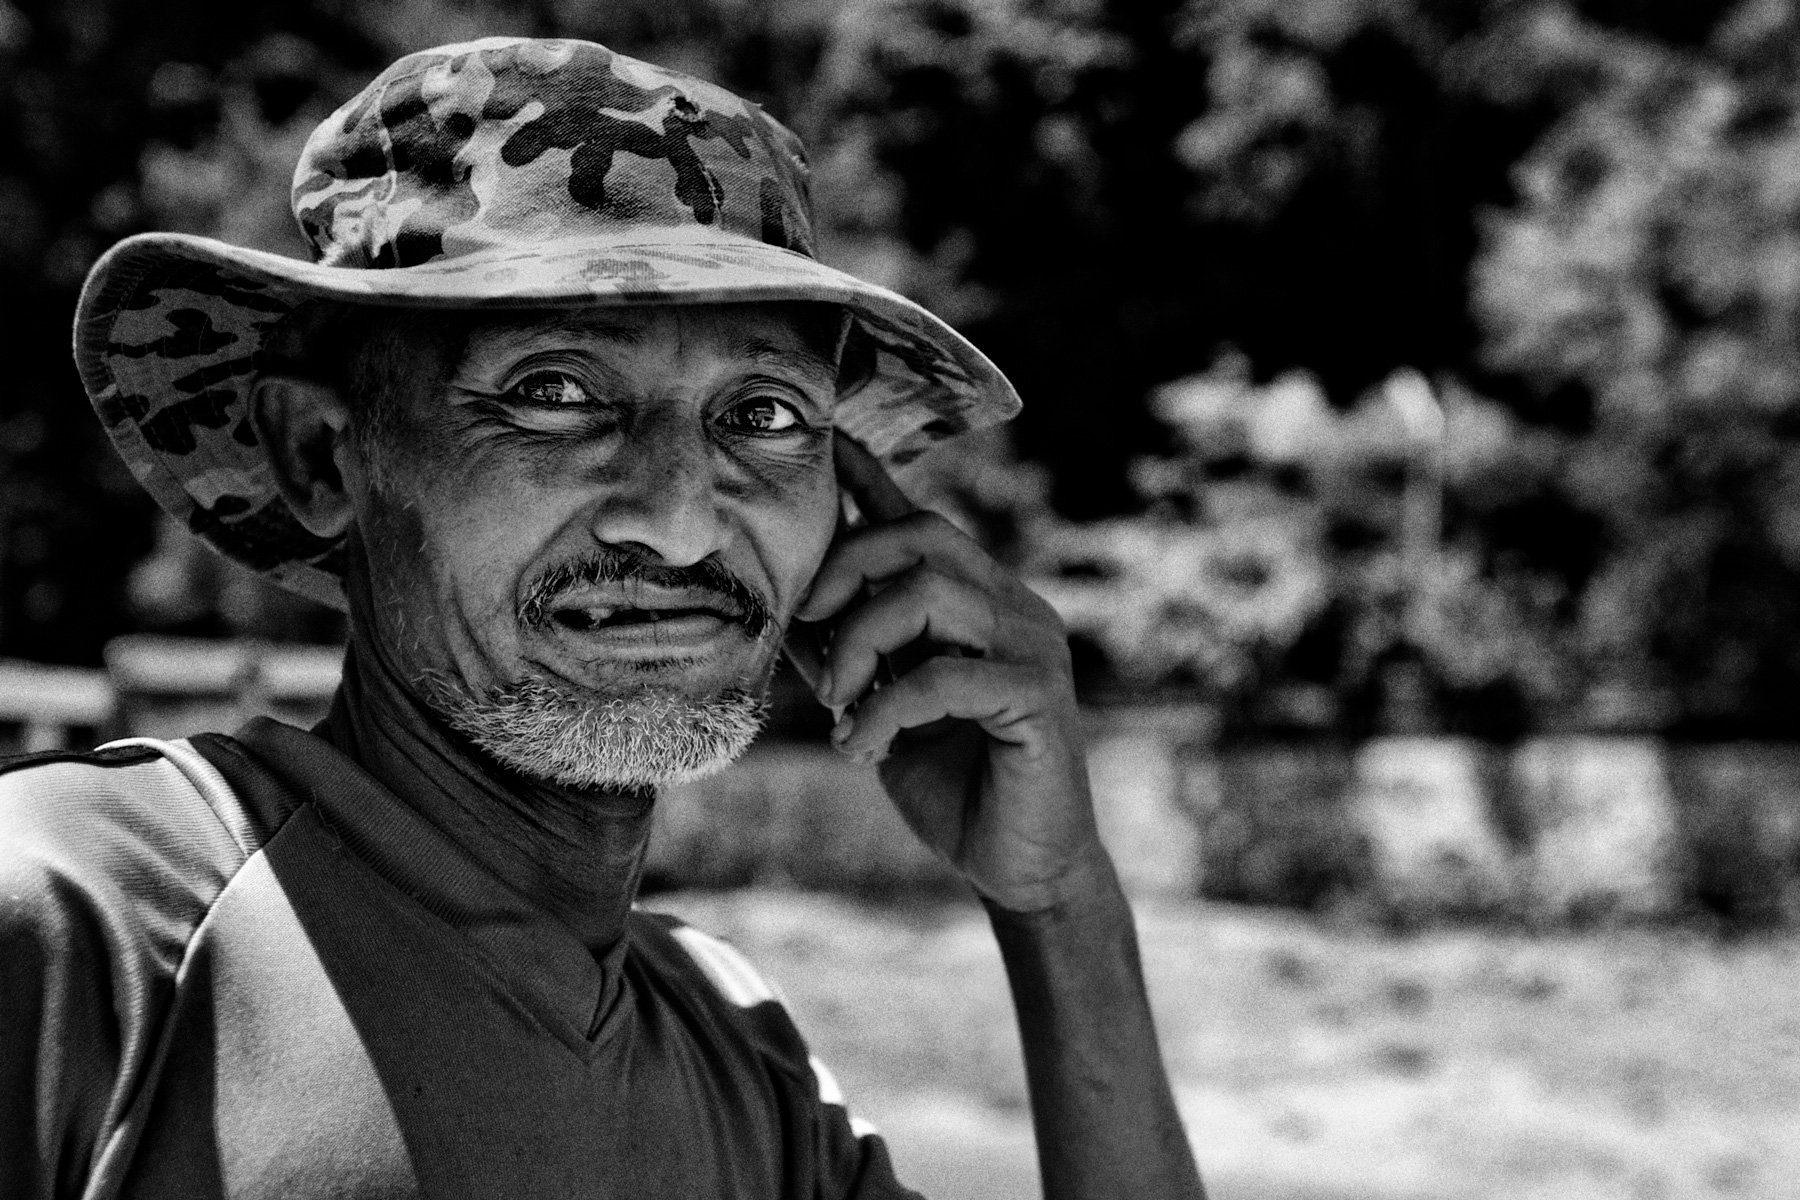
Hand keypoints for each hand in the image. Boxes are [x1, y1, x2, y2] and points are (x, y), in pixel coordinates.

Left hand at [786, 433, 1112, 911]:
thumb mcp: (881, 711)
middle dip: (846, 571)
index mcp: (979, 602)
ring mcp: (1034, 645)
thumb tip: (785, 613)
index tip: (828, 440)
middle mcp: (1013, 607)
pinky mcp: (1040, 695)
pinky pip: (946, 673)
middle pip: (924, 536)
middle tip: (807, 635)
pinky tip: (861, 748)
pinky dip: (885, 709)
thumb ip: (850, 656)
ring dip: (861, 645)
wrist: (1020, 867)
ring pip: (931, 593)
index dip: (873, 479)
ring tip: (837, 706)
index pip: (921, 522)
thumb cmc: (955, 785)